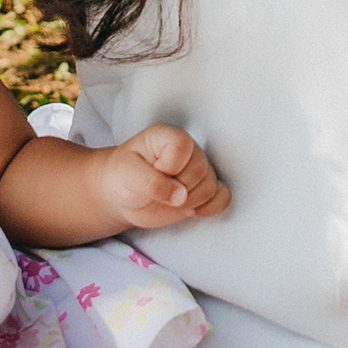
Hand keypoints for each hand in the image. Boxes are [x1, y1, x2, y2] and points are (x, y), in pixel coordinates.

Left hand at [95, 124, 229, 230]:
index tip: (153, 172)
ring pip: (211, 187)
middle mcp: (189, 150)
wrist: (124, 195)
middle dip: (179, 188)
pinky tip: (190, 211)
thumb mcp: (127, 174)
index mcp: (168, 136)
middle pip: (200, 169)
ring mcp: (199, 170)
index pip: (183, 145)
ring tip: (169, 201)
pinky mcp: (205, 189)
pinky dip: (210, 208)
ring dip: (190, 202)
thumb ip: (152, 182)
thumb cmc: (123, 177)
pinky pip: (223, 198)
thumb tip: (181, 197)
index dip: (170, 166)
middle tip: (159, 192)